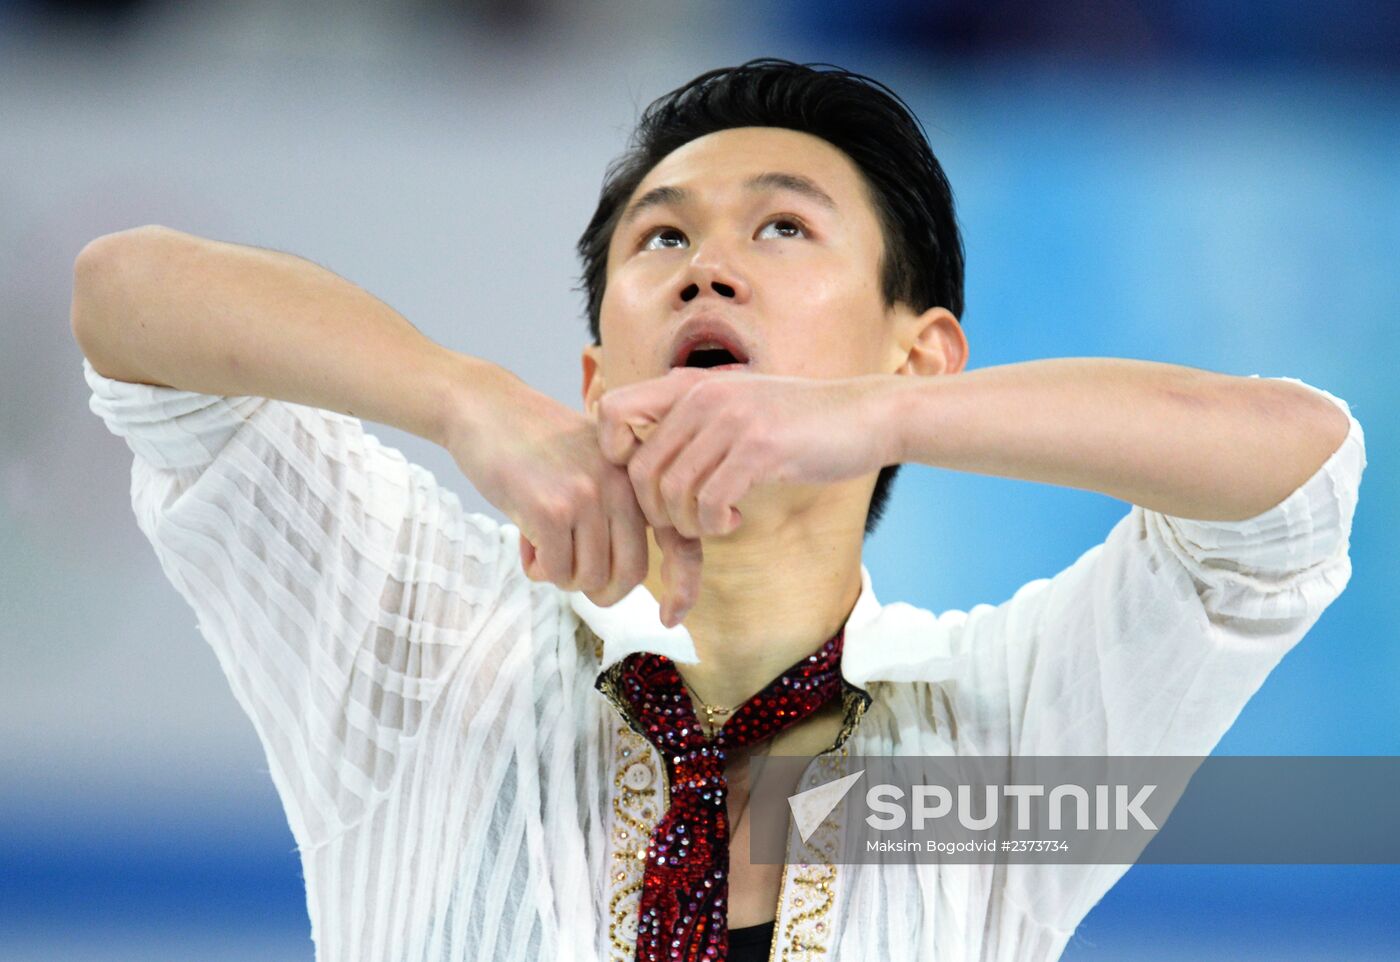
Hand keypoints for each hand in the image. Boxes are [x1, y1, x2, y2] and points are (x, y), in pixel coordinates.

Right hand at [444, 369, 673, 608]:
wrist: (486, 407)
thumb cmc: (535, 444)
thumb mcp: (594, 465)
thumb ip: (615, 510)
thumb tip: (619, 581)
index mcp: (638, 478)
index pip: (679, 540)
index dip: (683, 586)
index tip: (671, 618)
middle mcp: (622, 487)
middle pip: (630, 573)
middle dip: (600, 590)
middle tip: (571, 575)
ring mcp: (589, 497)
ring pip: (589, 578)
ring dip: (561, 576)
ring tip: (541, 545)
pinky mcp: (551, 509)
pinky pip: (555, 572)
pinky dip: (538, 569)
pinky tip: (523, 541)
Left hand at [596, 366, 898, 546]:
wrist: (867, 415)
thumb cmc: (800, 421)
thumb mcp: (738, 406)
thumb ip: (693, 421)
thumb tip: (645, 456)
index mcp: (691, 385)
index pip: (611, 411)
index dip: (613, 453)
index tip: (647, 480)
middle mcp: (703, 396)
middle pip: (639, 469)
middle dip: (657, 510)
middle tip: (687, 520)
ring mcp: (731, 420)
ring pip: (673, 492)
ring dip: (688, 523)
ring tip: (714, 522)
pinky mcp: (759, 449)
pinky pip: (710, 503)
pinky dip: (715, 524)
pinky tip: (734, 519)